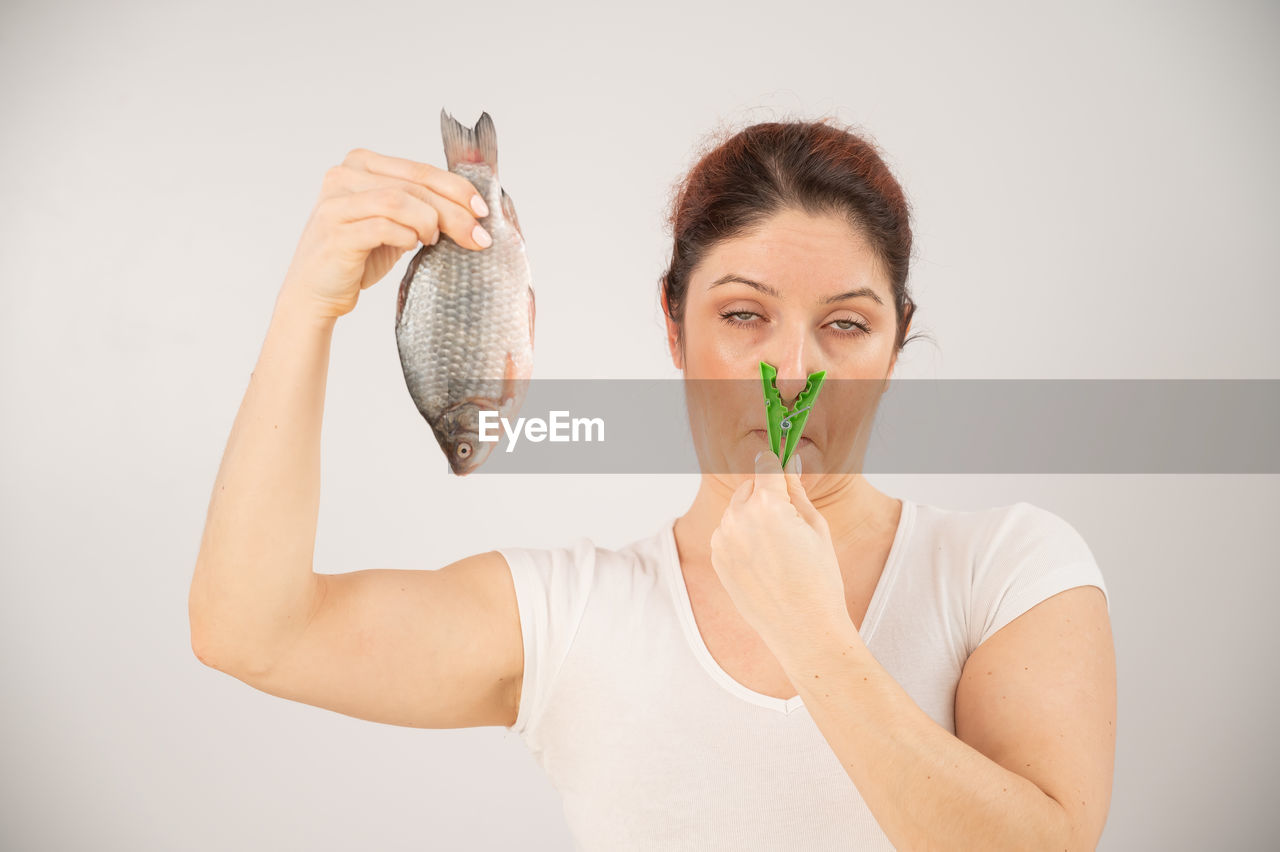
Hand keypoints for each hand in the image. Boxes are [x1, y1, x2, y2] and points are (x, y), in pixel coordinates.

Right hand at [279, 147, 494, 319]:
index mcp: (360, 164)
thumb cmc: (358, 256)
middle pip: (414, 186)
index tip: (482, 210)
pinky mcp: (336, 232)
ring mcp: (336, 203)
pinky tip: (411, 246)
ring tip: (433, 241)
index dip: (456, 188)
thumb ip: (420, 205)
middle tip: (478, 235)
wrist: (316, 292)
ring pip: (399, 201)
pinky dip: (406, 236)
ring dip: (428, 222)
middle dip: (454, 211)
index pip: (420, 170)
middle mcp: (344, 176)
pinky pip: (383, 227)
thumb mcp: (394, 223)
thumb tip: (471, 208)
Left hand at [709, 450, 850, 655]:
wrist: (802, 629)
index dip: (776, 465)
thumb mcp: (817, 528)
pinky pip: (728, 534)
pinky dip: (742, 538)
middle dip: (766, 495)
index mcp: (766, 504)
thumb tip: (790, 463)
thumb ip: (797, 491)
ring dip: (753, 517)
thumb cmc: (818, 580)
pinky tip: (765, 562)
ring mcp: (722, 540)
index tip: (780, 463)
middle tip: (790, 521)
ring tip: (780, 549)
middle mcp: (737, 518)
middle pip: (749, 488)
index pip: (765, 466)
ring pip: (737, 511)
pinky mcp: (717, 559)